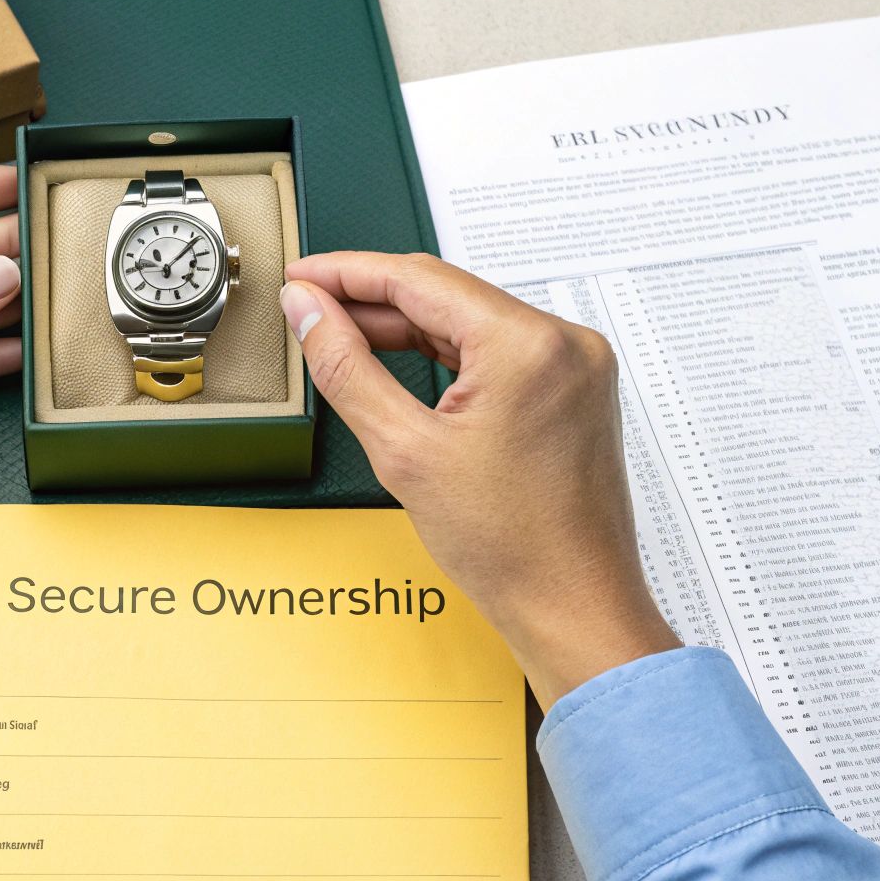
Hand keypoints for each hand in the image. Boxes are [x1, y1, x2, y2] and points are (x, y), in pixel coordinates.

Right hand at [280, 252, 678, 709]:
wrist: (573, 607)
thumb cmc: (512, 548)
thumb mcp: (403, 450)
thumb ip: (347, 367)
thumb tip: (310, 313)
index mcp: (529, 345)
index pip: (420, 278)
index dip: (348, 273)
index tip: (303, 277)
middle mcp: (564, 342)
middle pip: (447, 293)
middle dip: (372, 299)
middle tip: (309, 309)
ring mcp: (576, 366)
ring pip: (470, 321)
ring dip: (406, 326)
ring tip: (342, 337)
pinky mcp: (574, 390)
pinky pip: (497, 350)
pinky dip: (445, 354)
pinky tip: (400, 362)